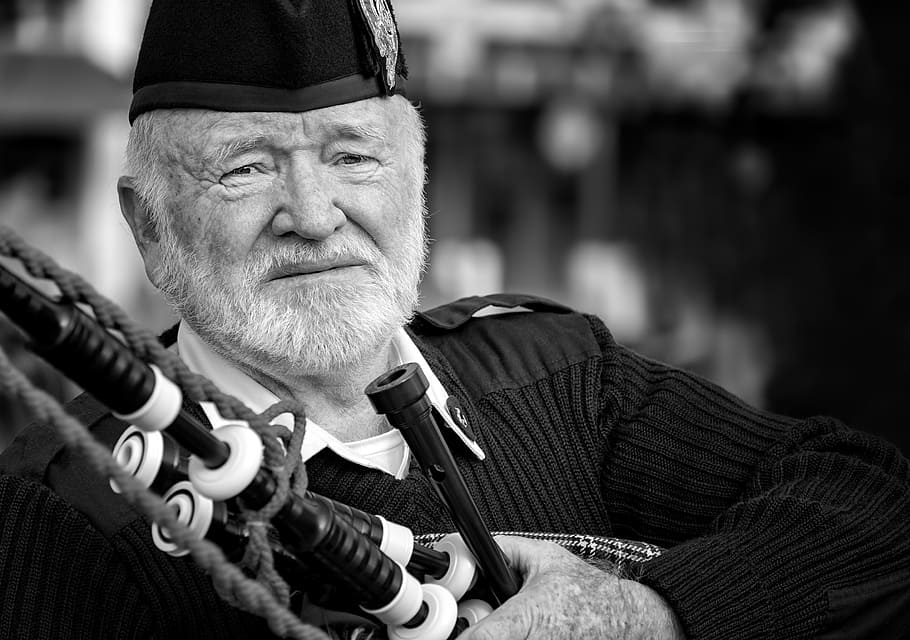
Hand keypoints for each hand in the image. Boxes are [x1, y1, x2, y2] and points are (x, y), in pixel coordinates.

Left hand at [459, 536, 684, 639]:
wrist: (624, 618)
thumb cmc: (589, 590)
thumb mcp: (543, 555)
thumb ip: (505, 548)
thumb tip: (472, 546)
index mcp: (529, 617)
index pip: (484, 638)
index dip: (463, 636)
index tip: (442, 633)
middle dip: (473, 629)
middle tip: (468, 616)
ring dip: (491, 634)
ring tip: (499, 618)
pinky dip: (508, 637)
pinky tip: (516, 627)